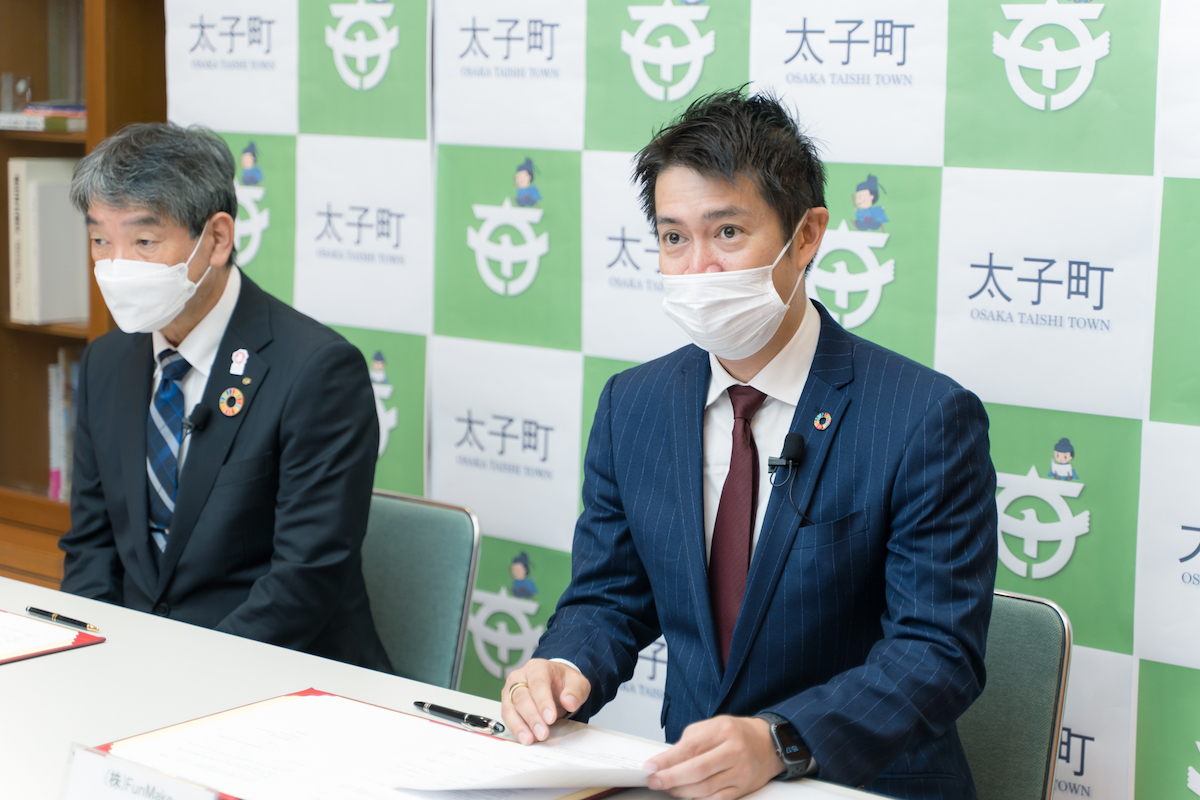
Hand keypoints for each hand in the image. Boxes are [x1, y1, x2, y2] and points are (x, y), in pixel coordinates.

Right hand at [501, 659, 591, 744]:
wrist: (554, 683)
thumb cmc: (563, 682)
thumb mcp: (577, 683)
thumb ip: (576, 691)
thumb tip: (569, 702)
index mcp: (538, 667)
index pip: (538, 683)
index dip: (543, 702)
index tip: (550, 718)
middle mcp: (520, 676)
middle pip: (522, 697)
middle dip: (532, 718)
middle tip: (542, 733)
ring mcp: (511, 690)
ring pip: (510, 708)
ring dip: (520, 726)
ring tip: (530, 739)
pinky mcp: (508, 703)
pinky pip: (508, 717)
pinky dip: (516, 729)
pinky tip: (525, 737)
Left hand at [644, 716, 785, 799]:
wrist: (767, 743)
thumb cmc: (735, 734)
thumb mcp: (712, 726)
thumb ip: (689, 742)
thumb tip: (665, 761)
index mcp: (723, 731)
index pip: (689, 748)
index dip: (666, 760)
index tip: (650, 767)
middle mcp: (734, 751)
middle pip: (697, 770)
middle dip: (670, 778)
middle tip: (654, 781)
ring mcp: (740, 771)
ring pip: (705, 788)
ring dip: (681, 791)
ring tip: (668, 788)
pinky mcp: (742, 788)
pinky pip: (717, 799)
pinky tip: (687, 795)